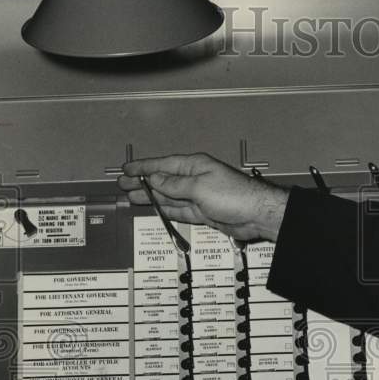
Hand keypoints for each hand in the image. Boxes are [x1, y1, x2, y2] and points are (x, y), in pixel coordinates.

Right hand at [118, 152, 288, 241]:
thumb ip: (175, 185)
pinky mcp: (203, 212)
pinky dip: (166, 210)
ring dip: (150, 196)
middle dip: (142, 182)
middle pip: (162, 180)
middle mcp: (195, 179)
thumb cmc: (235, 195)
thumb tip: (156, 180)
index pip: (162, 165)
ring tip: (132, 196)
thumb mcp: (199, 187)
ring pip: (168, 196)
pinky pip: (179, 210)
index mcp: (194, 166)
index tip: (127, 169)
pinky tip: (155, 209)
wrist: (255, 215)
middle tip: (122, 184)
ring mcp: (198, 196)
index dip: (143, 167)